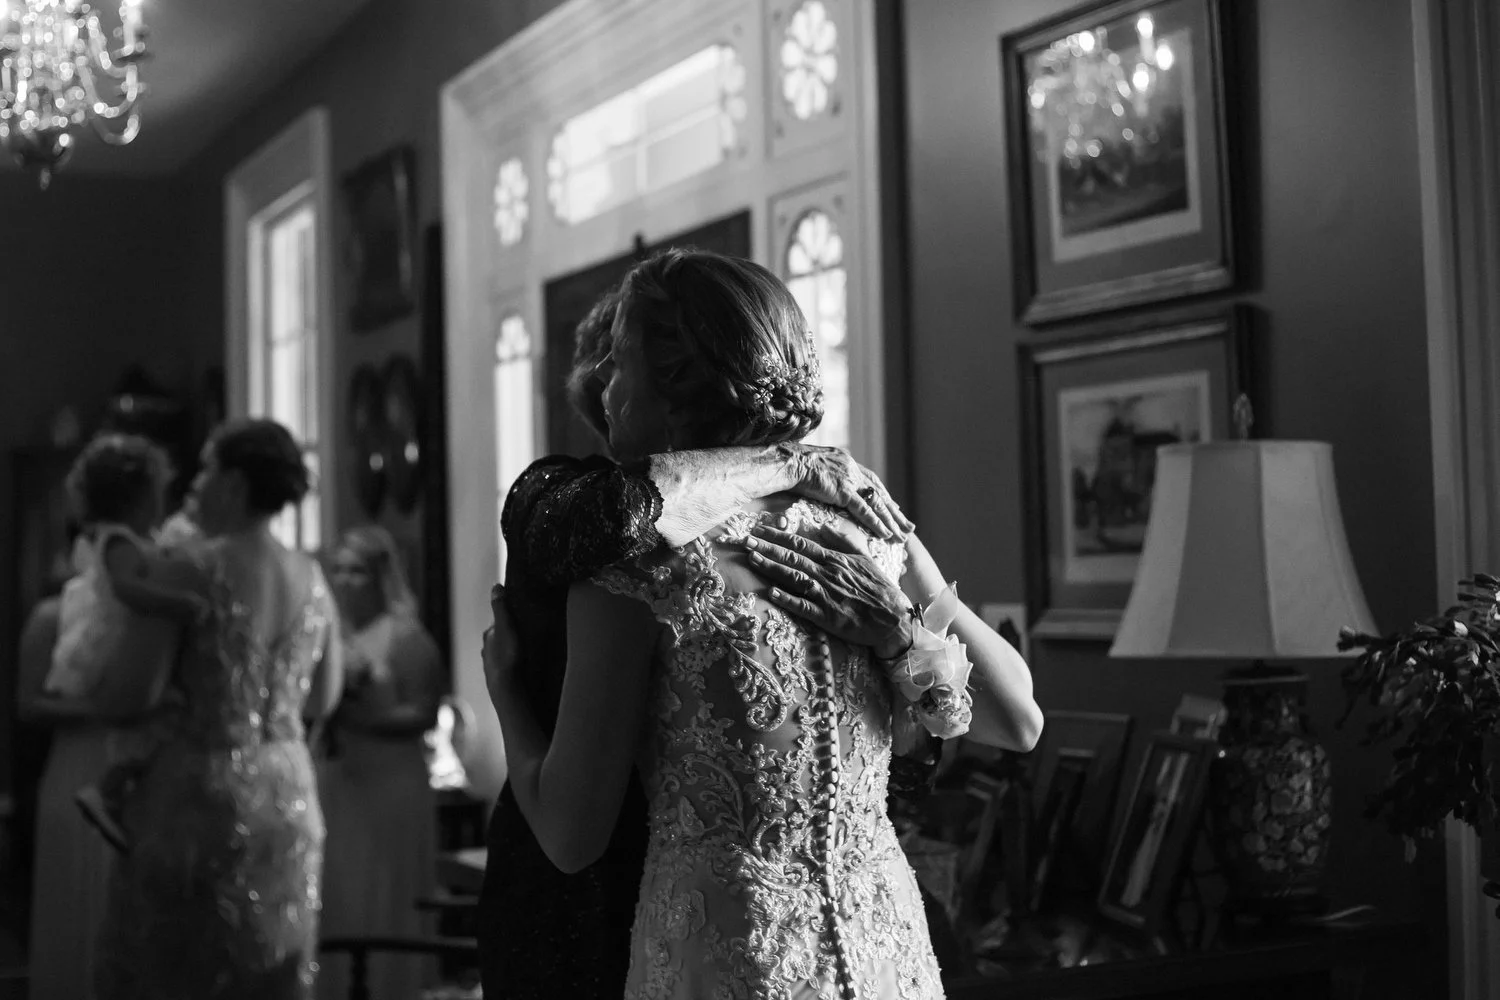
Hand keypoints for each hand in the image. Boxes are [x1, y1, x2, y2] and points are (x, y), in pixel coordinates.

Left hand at [482, 584, 521, 714]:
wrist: (505, 688)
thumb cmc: (507, 656)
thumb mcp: (506, 627)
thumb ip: (501, 608)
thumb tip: (495, 586)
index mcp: (488, 635)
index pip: (498, 622)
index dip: (510, 618)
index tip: (522, 617)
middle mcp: (486, 649)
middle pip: (498, 637)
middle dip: (509, 635)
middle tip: (526, 634)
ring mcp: (490, 664)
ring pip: (500, 653)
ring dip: (509, 651)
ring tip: (524, 651)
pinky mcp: (496, 678)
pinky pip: (504, 666)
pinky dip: (510, 664)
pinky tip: (519, 667)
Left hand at [744, 520, 912, 658]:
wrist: (893, 619)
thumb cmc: (879, 589)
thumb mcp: (864, 558)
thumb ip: (843, 541)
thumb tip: (823, 526)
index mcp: (835, 560)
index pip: (801, 544)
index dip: (779, 536)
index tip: (760, 530)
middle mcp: (828, 574)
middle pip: (792, 558)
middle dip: (767, 548)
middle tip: (745, 541)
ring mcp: (826, 595)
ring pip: (794, 578)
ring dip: (772, 568)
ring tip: (752, 559)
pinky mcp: (827, 617)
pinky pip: (803, 607)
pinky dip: (787, 599)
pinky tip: (770, 593)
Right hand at [783, 445, 913, 540]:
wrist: (788, 461)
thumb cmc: (792, 464)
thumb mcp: (812, 465)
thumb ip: (823, 473)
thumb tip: (820, 480)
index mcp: (846, 461)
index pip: (870, 481)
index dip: (882, 495)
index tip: (893, 507)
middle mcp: (852, 468)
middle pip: (879, 493)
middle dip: (894, 512)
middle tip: (908, 526)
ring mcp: (849, 479)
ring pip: (876, 504)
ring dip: (891, 521)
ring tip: (903, 535)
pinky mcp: (843, 490)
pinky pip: (864, 510)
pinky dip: (876, 523)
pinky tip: (886, 534)